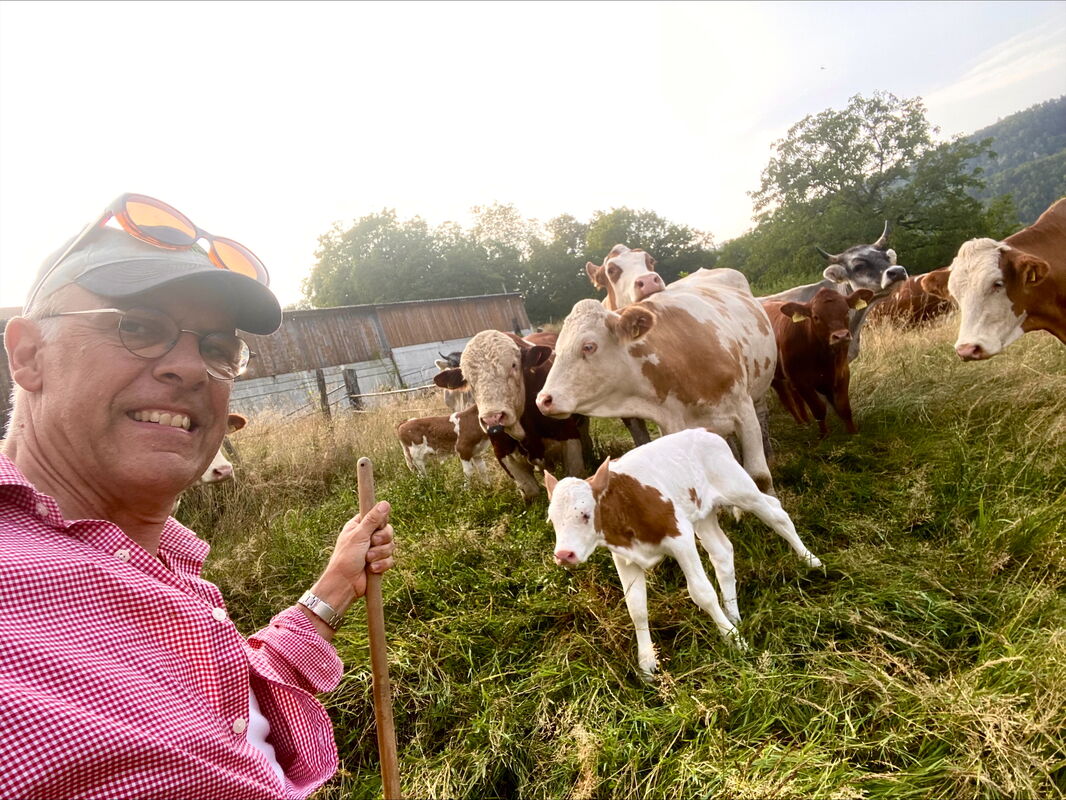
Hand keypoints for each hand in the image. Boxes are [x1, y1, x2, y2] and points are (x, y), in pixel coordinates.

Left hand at [309, 501, 395, 618]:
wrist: (345, 584)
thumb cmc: (346, 558)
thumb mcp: (359, 535)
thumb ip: (373, 519)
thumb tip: (385, 503)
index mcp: (359, 526)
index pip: (377, 516)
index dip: (380, 522)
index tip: (377, 527)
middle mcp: (367, 536)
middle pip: (388, 531)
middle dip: (382, 540)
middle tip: (371, 544)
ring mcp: (374, 550)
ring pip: (391, 546)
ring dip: (380, 554)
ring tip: (368, 560)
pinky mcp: (379, 562)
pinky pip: (390, 559)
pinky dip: (382, 564)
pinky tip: (372, 569)